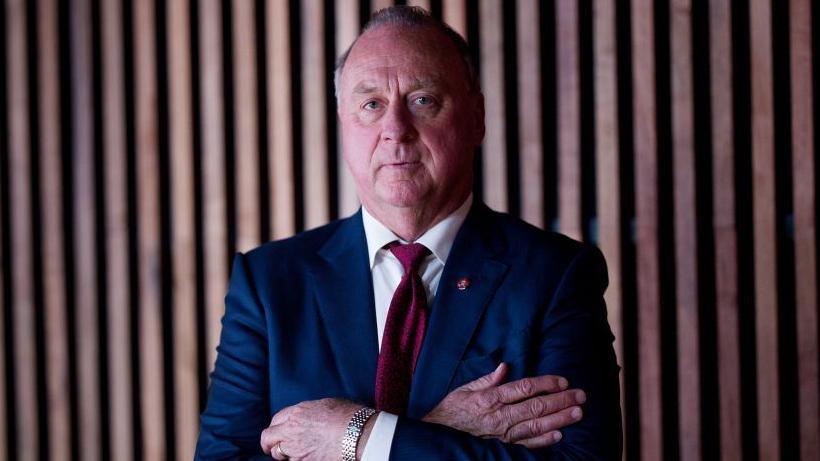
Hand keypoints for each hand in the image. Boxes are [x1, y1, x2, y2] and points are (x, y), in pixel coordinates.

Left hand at [260, 398, 374, 459]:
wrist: (357, 434)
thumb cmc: (347, 416)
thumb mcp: (326, 404)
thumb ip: (309, 411)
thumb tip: (306, 417)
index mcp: (297, 412)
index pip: (275, 420)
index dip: (276, 426)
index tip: (278, 432)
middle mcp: (291, 430)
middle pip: (268, 438)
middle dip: (269, 443)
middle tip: (271, 447)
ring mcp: (295, 449)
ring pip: (277, 454)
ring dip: (283, 454)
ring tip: (294, 453)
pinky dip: (295, 460)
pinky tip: (304, 458)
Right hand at [422, 363, 585, 447]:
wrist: (438, 435)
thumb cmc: (452, 410)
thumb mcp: (465, 389)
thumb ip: (488, 379)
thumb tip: (505, 367)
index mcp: (491, 398)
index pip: (524, 388)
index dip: (546, 384)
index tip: (563, 381)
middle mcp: (499, 416)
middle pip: (536, 407)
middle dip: (560, 401)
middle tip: (581, 396)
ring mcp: (502, 434)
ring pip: (536, 426)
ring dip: (559, 419)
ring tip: (577, 413)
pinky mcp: (502, 447)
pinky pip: (526, 444)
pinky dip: (543, 441)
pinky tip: (559, 435)